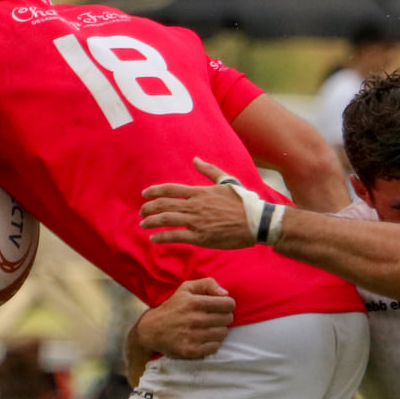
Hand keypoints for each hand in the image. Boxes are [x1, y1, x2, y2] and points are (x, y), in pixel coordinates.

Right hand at [134, 278, 234, 359]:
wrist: (151, 330)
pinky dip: (213, 343)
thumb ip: (208, 284)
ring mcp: (192, 336)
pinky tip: (205, 338)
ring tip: (209, 328)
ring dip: (219, 330)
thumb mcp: (186, 288)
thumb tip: (226, 294)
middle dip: (224, 317)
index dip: (228, 304)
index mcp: (194, 302)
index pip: (228, 304)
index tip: (221, 307)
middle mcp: (194, 319)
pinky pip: (215, 347)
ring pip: (223, 333)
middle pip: (227, 319)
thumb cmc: (173, 307)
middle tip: (215, 317)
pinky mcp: (191, 350)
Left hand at [140, 158, 257, 248]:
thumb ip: (209, 171)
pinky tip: (154, 239)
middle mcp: (195, 205)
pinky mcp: (201, 237)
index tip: (144, 195)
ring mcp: (197, 221)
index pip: (170, 189)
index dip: (154, 191)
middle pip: (164, 204)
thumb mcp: (227, 181)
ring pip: (167, 219)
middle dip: (149, 208)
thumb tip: (196, 159)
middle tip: (141, 213)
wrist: (257, 221)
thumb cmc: (244, 201)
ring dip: (151, 222)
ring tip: (143, 225)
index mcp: (200, 192)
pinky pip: (176, 236)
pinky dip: (162, 237)